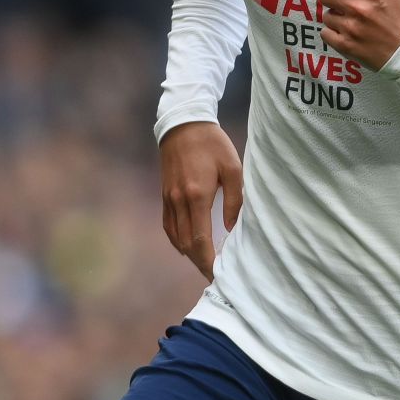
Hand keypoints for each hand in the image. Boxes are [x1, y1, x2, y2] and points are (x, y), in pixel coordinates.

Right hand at [160, 121, 241, 279]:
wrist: (184, 124)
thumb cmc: (213, 144)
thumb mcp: (233, 169)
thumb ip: (235, 200)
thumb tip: (231, 228)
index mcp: (197, 196)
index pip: (200, 239)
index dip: (208, 260)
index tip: (218, 274)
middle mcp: (179, 201)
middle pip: (186, 243)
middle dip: (200, 262)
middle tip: (214, 274)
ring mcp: (169, 199)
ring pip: (175, 237)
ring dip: (189, 253)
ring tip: (205, 262)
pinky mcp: (165, 195)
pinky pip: (168, 225)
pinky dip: (177, 240)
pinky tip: (187, 245)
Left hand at [294, 0, 399, 70]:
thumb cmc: (399, 13)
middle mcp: (359, 7)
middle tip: (350, 5)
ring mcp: (351, 27)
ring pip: (325, 15)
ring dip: (335, 16)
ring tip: (354, 22)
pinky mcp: (345, 45)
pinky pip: (324, 33)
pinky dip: (333, 33)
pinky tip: (350, 34)